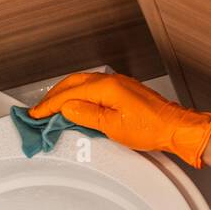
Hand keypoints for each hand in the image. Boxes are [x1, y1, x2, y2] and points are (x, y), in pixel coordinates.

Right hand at [29, 72, 210, 167]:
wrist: (175, 127)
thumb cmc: (150, 128)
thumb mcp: (113, 127)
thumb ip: (87, 116)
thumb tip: (67, 109)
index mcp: (105, 87)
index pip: (69, 94)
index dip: (49, 105)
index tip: (35, 114)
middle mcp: (110, 81)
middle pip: (72, 83)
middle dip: (53, 97)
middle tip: (38, 110)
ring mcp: (117, 84)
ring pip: (82, 84)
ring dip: (65, 95)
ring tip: (52, 108)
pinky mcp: (122, 91)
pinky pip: (93, 88)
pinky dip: (79, 95)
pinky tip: (75, 105)